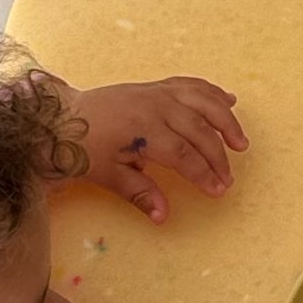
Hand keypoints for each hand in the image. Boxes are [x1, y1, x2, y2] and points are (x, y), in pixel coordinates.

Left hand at [60, 76, 248, 216]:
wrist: (61, 118)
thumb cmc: (81, 149)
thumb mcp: (107, 175)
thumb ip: (140, 193)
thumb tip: (163, 217)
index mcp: (141, 129)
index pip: (183, 154)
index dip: (203, 173)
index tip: (218, 190)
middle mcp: (153, 106)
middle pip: (198, 130)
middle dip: (218, 156)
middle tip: (228, 179)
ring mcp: (156, 92)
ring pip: (202, 101)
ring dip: (226, 120)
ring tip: (241, 142)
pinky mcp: (155, 86)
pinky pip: (190, 85)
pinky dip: (211, 92)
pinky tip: (230, 100)